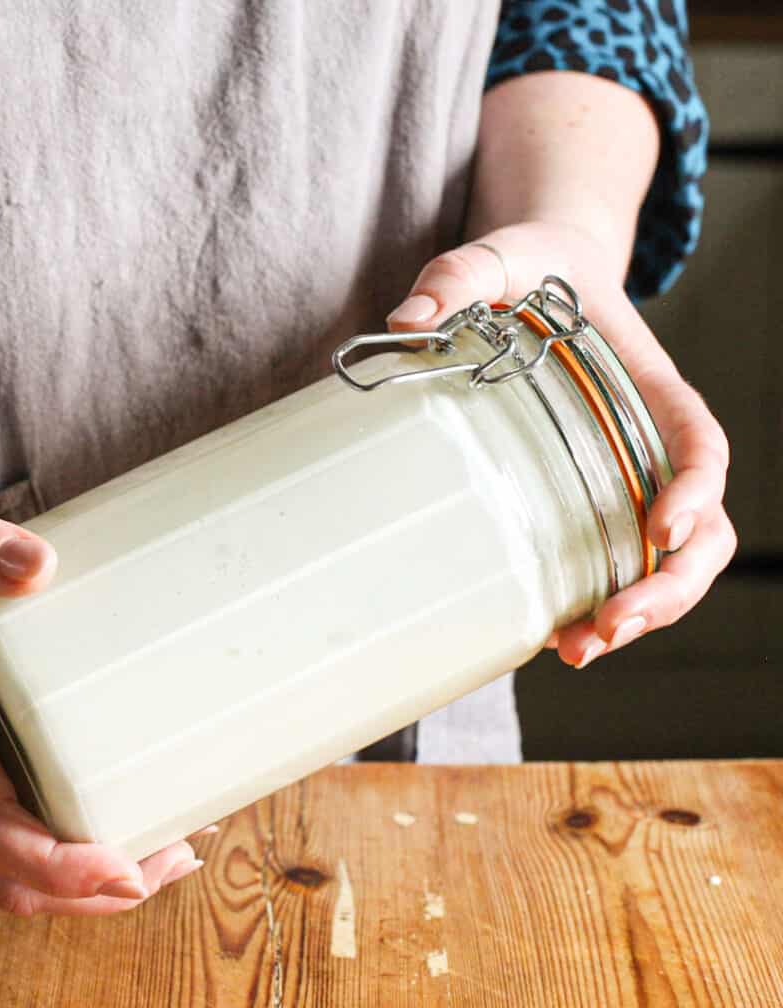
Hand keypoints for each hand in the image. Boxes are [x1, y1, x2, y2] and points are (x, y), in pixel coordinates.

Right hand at [0, 470, 205, 914]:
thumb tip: (39, 567)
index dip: (57, 864)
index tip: (125, 868)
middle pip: (12, 871)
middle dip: (92, 889)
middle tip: (175, 856)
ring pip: (18, 856)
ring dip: (91, 874)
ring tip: (173, 843)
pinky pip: (23, 812)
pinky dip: (77, 830)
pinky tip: (132, 796)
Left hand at [387, 221, 736, 667]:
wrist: (540, 275)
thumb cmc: (532, 268)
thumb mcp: (499, 256)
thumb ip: (459, 277)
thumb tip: (406, 322)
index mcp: (648, 384)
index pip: (698, 441)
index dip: (694, 489)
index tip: (662, 530)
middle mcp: (647, 439)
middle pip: (700, 527)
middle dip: (669, 586)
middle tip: (609, 627)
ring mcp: (622, 473)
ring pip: (666, 560)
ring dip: (638, 613)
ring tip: (576, 652)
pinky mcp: (587, 494)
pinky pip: (611, 557)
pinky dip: (594, 601)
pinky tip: (554, 636)